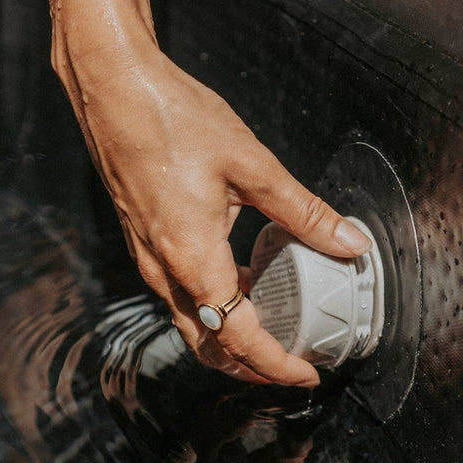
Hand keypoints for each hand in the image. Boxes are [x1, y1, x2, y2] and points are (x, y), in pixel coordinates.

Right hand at [66, 47, 370, 387]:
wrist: (112, 89)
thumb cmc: (171, 118)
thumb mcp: (252, 165)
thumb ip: (303, 212)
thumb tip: (350, 242)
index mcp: (192, 259)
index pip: (239, 338)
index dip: (276, 365)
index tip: (307, 374)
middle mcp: (164, 270)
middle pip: (208, 345)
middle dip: (251, 366)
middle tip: (293, 365)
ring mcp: (148, 258)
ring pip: (191, 323)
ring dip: (230, 339)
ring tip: (274, 332)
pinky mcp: (144, 241)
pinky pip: (180, 294)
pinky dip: (214, 308)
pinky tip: (242, 285)